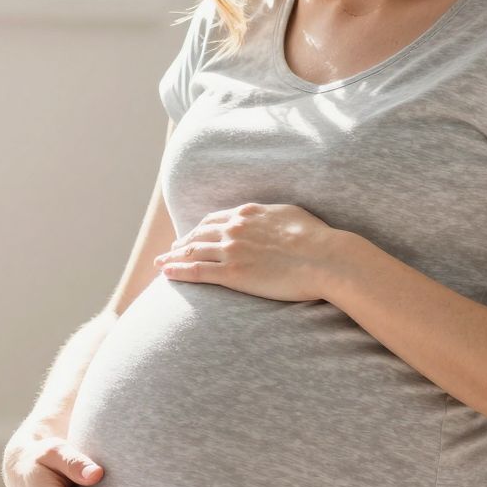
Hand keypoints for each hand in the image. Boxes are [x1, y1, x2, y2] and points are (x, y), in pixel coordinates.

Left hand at [152, 202, 344, 301]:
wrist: (324, 257)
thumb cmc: (316, 238)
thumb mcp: (291, 215)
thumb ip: (272, 216)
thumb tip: (269, 218)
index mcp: (248, 213)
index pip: (214, 220)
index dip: (200, 229)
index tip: (193, 235)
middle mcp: (234, 228)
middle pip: (198, 234)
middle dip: (182, 242)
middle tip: (172, 250)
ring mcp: (231, 250)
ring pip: (192, 252)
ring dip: (173, 257)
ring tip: (162, 263)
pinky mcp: (232, 272)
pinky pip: (196, 271)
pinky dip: (177, 271)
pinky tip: (165, 274)